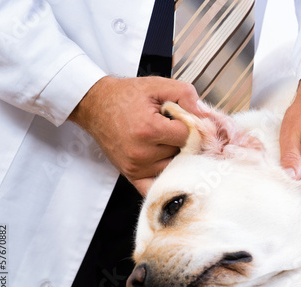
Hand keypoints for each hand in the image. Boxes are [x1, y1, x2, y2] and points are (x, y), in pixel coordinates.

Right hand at [69, 76, 207, 195]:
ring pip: (174, 166)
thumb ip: (185, 93)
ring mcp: (136, 167)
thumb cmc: (126, 95)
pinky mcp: (131, 175)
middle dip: (183, 140)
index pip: (189, 135)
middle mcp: (142, 152)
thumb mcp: (156, 85)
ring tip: (162, 139)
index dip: (190, 125)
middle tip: (170, 127)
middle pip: (183, 152)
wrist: (95, 105)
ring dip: (174, 156)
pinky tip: (165, 165)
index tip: (181, 118)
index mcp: (149, 129)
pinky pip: (156, 186)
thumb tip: (205, 114)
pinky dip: (165, 177)